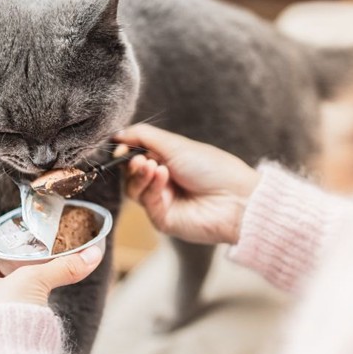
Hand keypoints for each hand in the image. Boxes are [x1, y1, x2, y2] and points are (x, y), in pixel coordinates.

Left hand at [0, 235, 103, 321]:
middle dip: (11, 260)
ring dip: (21, 281)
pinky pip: (13, 308)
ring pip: (4, 290)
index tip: (5, 233)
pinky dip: (27, 299)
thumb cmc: (3, 316)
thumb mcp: (34, 281)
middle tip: (31, 249)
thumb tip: (93, 254)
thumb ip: (64, 267)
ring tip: (42, 268)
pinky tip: (42, 296)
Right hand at [114, 124, 259, 244]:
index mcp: (169, 161)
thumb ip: (145, 137)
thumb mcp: (177, 145)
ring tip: (151, 165)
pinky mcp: (163, 219)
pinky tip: (162, 175)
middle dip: (131, 163)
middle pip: (131, 174)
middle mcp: (164, 182)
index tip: (120, 145)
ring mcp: (163, 201)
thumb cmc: (213, 168)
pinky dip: (151, 186)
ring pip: (133, 189)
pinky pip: (146, 201)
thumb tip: (117, 133)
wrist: (234, 199)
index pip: (137, 155)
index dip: (126, 150)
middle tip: (139, 158)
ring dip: (139, 174)